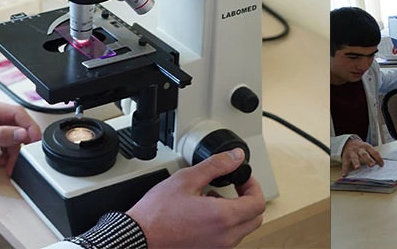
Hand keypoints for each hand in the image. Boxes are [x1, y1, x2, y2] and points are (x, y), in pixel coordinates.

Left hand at [0, 97, 42, 173]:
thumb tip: (21, 133)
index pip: (17, 113)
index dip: (29, 127)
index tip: (35, 142)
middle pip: (15, 125)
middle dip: (19, 143)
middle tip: (19, 159)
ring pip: (9, 134)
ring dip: (12, 150)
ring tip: (8, 164)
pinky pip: (0, 140)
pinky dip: (4, 151)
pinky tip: (1, 161)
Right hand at [127, 149, 266, 247]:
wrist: (139, 237)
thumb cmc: (156, 214)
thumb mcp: (186, 179)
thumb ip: (216, 165)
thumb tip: (235, 157)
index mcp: (223, 218)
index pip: (258, 203)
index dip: (254, 186)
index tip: (242, 179)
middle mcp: (225, 237)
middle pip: (255, 218)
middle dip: (248, 199)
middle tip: (234, 187)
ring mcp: (218, 248)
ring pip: (242, 229)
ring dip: (236, 212)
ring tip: (213, 198)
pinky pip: (228, 238)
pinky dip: (225, 224)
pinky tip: (205, 213)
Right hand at [339, 137, 382, 175]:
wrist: (348, 142)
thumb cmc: (361, 148)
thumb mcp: (367, 149)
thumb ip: (372, 155)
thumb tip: (381, 165)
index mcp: (366, 147)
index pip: (374, 152)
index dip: (378, 158)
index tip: (382, 165)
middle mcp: (359, 149)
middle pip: (364, 154)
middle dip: (368, 160)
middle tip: (372, 165)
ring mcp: (352, 153)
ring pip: (354, 158)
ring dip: (356, 162)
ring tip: (357, 167)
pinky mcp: (345, 157)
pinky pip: (345, 163)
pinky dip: (344, 170)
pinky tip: (344, 175)